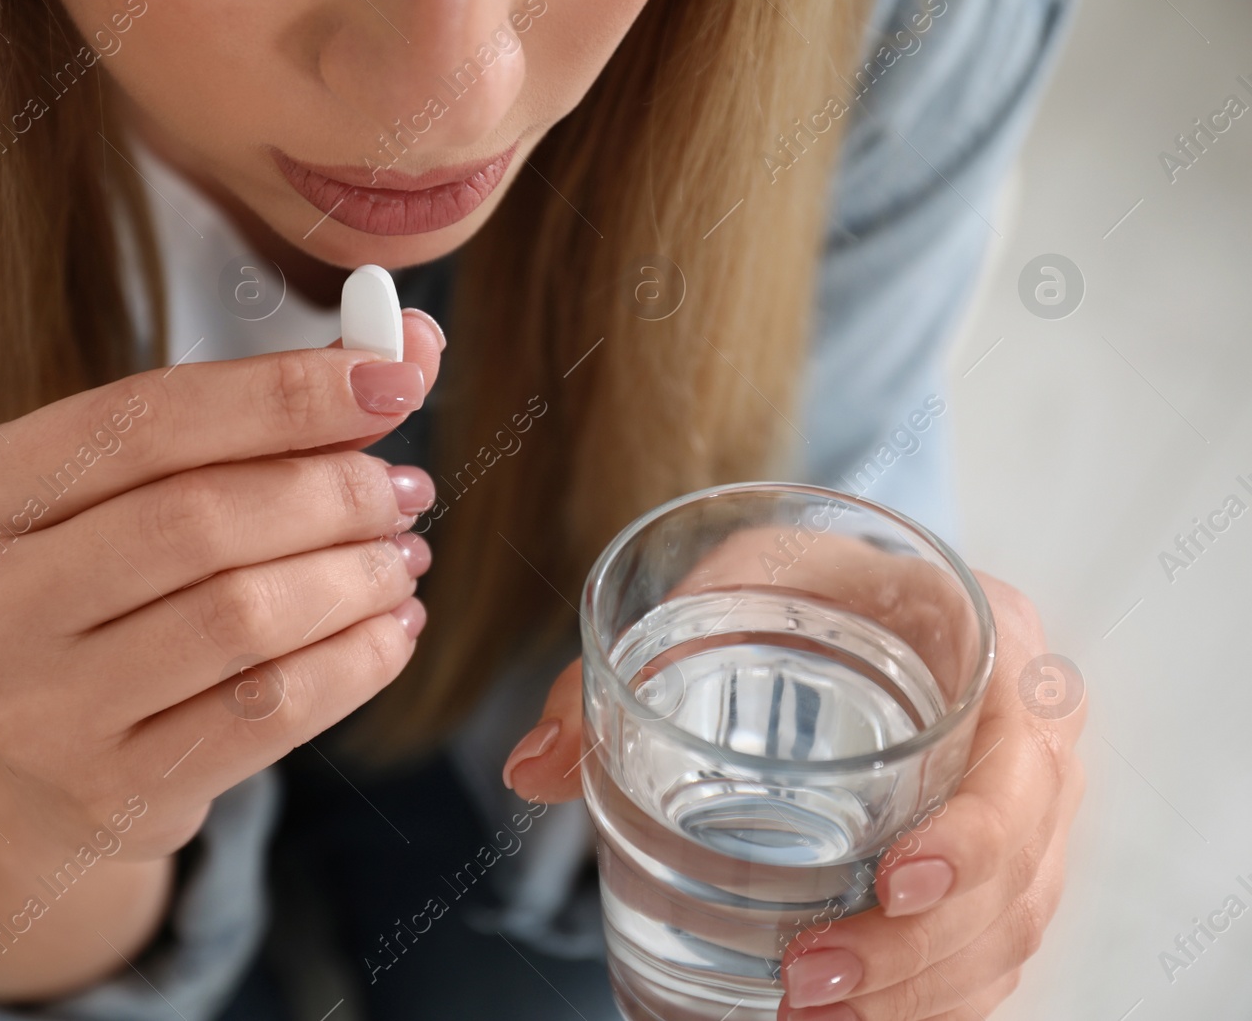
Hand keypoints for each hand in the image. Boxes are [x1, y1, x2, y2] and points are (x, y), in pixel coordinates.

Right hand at [0, 311, 444, 998]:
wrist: (47, 769)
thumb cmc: (112, 589)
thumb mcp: (149, 489)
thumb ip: (271, 406)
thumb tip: (415, 342)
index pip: (143, 420)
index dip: (283, 394)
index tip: (393, 381)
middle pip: (198, 520)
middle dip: (331, 492)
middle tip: (404, 490)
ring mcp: (41, 712)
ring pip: (241, 618)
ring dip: (354, 577)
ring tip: (403, 559)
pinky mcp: (115, 790)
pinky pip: (269, 712)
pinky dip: (356, 660)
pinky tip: (394, 628)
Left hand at [506, 565, 1084, 1020]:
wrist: (850, 591)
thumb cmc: (792, 580)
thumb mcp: (718, 587)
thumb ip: (624, 664)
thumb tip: (530, 769)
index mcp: (991, 640)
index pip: (1021, 755)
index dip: (977, 834)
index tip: (894, 882)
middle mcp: (1028, 735)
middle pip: (1017, 872)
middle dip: (917, 951)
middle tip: (805, 984)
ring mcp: (1020, 810)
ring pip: (1007, 931)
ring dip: (917, 996)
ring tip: (808, 1019)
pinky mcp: (996, 865)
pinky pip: (989, 951)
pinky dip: (930, 1001)